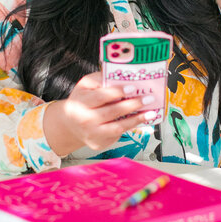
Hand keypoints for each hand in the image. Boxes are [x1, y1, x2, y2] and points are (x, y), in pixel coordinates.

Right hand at [43, 72, 157, 155]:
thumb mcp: (86, 86)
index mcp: (80, 102)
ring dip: (136, 119)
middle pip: (111, 112)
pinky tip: (141, 119)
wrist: (70, 123)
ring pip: (117, 127)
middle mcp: (84, 120)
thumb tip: (123, 78)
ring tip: (150, 113)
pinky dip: (131, 126)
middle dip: (132, 105)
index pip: (100, 97)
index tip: (132, 87)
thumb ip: (101, 80)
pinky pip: (118, 135)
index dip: (117, 92)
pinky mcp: (99, 143)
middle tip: (147, 98)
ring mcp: (92, 134)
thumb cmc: (82, 100)